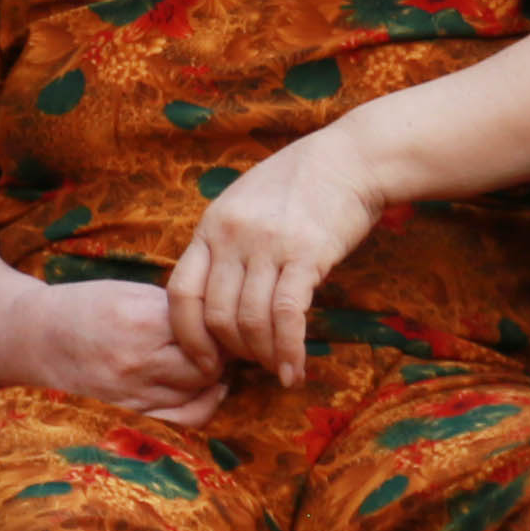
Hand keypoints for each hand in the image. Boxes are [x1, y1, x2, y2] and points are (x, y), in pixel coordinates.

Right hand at [27, 279, 229, 426]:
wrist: (38, 341)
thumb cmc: (85, 309)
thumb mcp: (129, 291)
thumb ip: (175, 307)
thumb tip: (221, 320)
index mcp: (141, 322)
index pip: (207, 331)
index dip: (221, 326)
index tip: (223, 321)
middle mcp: (139, 363)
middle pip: (208, 366)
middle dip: (221, 354)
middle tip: (223, 342)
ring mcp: (134, 396)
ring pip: (200, 394)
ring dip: (212, 379)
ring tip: (211, 362)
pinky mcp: (130, 417)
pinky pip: (184, 422)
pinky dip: (202, 406)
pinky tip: (203, 390)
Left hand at [161, 123, 395, 384]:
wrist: (349, 159)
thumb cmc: (297, 185)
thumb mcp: (243, 205)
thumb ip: (226, 247)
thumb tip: (215, 303)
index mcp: (211, 225)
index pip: (180, 291)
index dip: (187, 334)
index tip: (202, 360)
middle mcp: (231, 236)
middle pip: (215, 314)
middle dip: (231, 351)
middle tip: (251, 363)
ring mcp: (266, 245)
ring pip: (250, 321)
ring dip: (262, 356)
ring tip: (276, 368)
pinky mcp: (305, 255)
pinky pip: (287, 316)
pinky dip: (288, 351)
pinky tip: (294, 371)